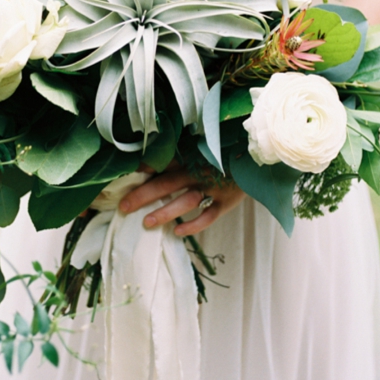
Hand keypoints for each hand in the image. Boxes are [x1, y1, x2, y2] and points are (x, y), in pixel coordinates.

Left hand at [118, 162, 246, 236]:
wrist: (255, 156)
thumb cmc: (222, 151)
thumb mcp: (201, 146)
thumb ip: (178, 153)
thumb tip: (148, 162)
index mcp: (191, 156)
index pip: (162, 162)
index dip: (144, 169)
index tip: (125, 177)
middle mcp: (199, 172)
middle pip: (167, 183)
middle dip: (143, 195)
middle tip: (124, 207)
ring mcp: (213, 188)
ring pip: (186, 201)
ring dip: (166, 212)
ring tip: (147, 223)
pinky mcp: (226, 201)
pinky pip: (209, 215)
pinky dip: (194, 225)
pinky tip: (178, 232)